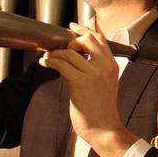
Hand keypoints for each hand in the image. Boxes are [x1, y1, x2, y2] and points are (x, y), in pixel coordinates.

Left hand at [39, 23, 135, 156]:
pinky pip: (62, 64)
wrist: (104, 129)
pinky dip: (50, 61)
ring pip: (70, 52)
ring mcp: (93, 74)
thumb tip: (78, 54)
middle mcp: (105, 66)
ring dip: (56, 54)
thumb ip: (96, 67)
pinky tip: (45, 63)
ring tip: (49, 59)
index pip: (99, 38)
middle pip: (86, 39)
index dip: (84, 29)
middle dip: (71, 42)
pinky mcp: (80, 83)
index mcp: (112, 65)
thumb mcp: (105, 82)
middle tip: (62, 52)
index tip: (72, 27)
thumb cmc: (101, 109)